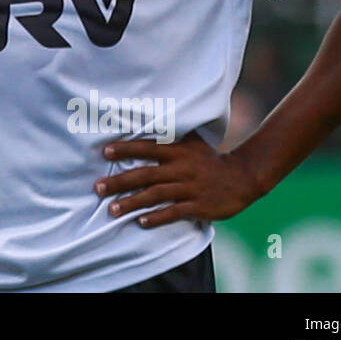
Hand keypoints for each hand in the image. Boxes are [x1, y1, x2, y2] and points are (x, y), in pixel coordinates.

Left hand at [94, 131, 264, 228]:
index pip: (147, 148)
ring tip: (113, 209)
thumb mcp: (193, 142)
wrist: (243, 177)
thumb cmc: (210, 158)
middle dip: (120, 181)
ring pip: (156, 195)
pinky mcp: (199, 206)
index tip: (105, 152)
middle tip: (97, 187)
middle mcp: (181, 169)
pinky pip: (175, 212)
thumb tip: (148, 117)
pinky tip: (141, 222)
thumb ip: (172, 134)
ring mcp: (190, 188)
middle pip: (145, 174)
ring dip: (132, 203)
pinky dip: (157, 217)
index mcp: (178, 151)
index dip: (126, 149)